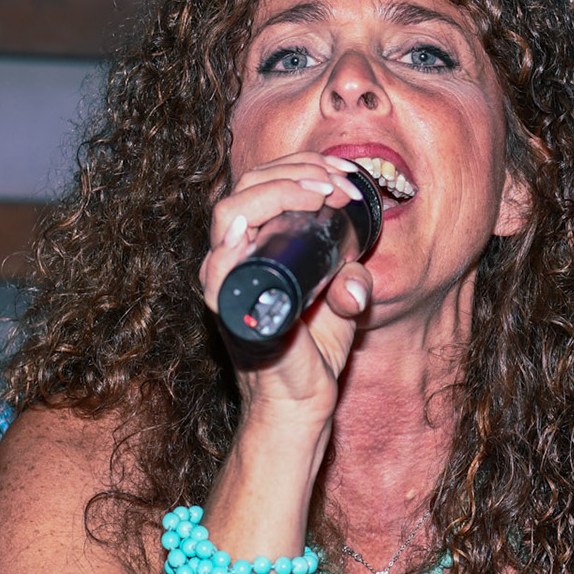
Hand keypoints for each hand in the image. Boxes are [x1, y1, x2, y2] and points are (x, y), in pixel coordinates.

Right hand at [199, 152, 372, 419]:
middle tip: (340, 183)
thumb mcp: (344, 301)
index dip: (304, 169)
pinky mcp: (228, 310)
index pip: (265, 185)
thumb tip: (357, 273)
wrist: (303, 404)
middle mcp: (233, 258)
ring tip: (320, 192)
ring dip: (277, 192)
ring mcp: (225, 283)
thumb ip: (352, 277)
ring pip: (229, 214)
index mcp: (256, 246)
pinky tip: (250, 227)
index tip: (347, 177)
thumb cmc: (314, 351)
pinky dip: (231, 242)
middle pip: (246, 188)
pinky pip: (217, 270)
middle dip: (297, 173)